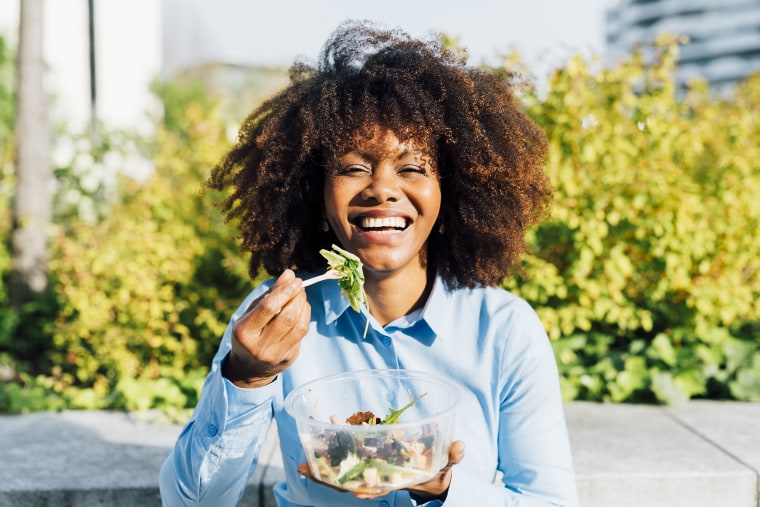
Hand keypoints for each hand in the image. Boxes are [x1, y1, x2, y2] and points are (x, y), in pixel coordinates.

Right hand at [222, 269, 310, 387]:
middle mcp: (260, 346)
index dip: (284, 291)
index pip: (268, 308)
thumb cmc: (249, 334)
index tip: (294, 279)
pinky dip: (305, 317)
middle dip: (297, 296)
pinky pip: (302, 334)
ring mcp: (276, 354)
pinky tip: (302, 309)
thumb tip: (289, 274)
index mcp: (244, 332)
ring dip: (304, 306)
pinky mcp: (289, 358)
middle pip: (287, 317)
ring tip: (301, 296)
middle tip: (299, 285)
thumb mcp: (250, 314)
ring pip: (299, 326)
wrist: (249, 369)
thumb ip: (268, 295)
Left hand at [296, 440, 464, 499]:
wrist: (429, 474)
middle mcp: (379, 477)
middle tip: (304, 469)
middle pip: (349, 481)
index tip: (354, 491)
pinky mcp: (368, 457)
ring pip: (342, 469)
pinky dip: (337, 439)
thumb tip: (459, 446)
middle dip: (327, 477)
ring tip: (303, 454)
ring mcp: (370, 468)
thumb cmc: (436, 470)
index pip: (378, 488)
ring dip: (323, 462)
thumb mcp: (446, 465)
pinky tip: (329, 423)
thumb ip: (452, 456)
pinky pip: (348, 450)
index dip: (366, 490)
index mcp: (396, 480)